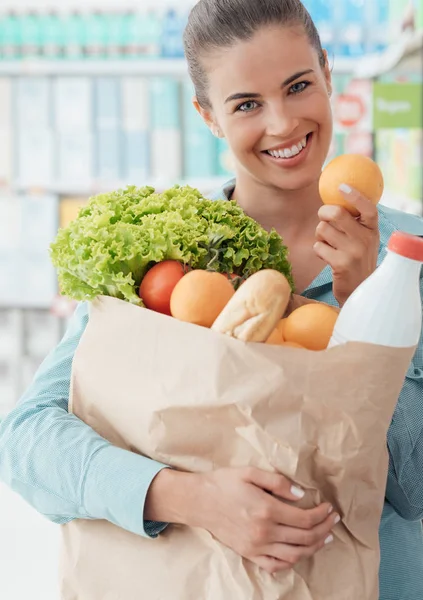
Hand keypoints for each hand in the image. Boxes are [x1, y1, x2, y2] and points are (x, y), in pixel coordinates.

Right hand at [145, 467, 338, 574]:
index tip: (330, 508)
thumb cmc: (224, 483)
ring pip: (295, 554)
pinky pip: (277, 565)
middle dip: (324, 529)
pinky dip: (293, 561)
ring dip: (314, 547)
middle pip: (305, 537)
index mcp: (267, 509)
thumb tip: (301, 495)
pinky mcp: (249, 554)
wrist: (199, 501)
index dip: (322, 514)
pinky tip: (301, 552)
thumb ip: (278, 482)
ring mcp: (257, 546)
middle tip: (333, 520)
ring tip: (324, 537)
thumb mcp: (250, 472)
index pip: (305, 518)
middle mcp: (264, 531)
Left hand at [314, 185, 379, 306]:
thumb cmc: (357, 260)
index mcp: (372, 230)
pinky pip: (318, 246)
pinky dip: (318, 249)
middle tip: (323, 217)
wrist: (359, 290)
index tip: (342, 187)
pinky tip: (327, 257)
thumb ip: (355, 224)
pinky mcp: (340, 263)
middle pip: (337, 213)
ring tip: (327, 243)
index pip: (368, 208)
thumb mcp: (364, 241)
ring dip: (319, 234)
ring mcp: (353, 252)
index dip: (355, 195)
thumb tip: (335, 201)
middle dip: (323, 213)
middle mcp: (365, 239)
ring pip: (323, 229)